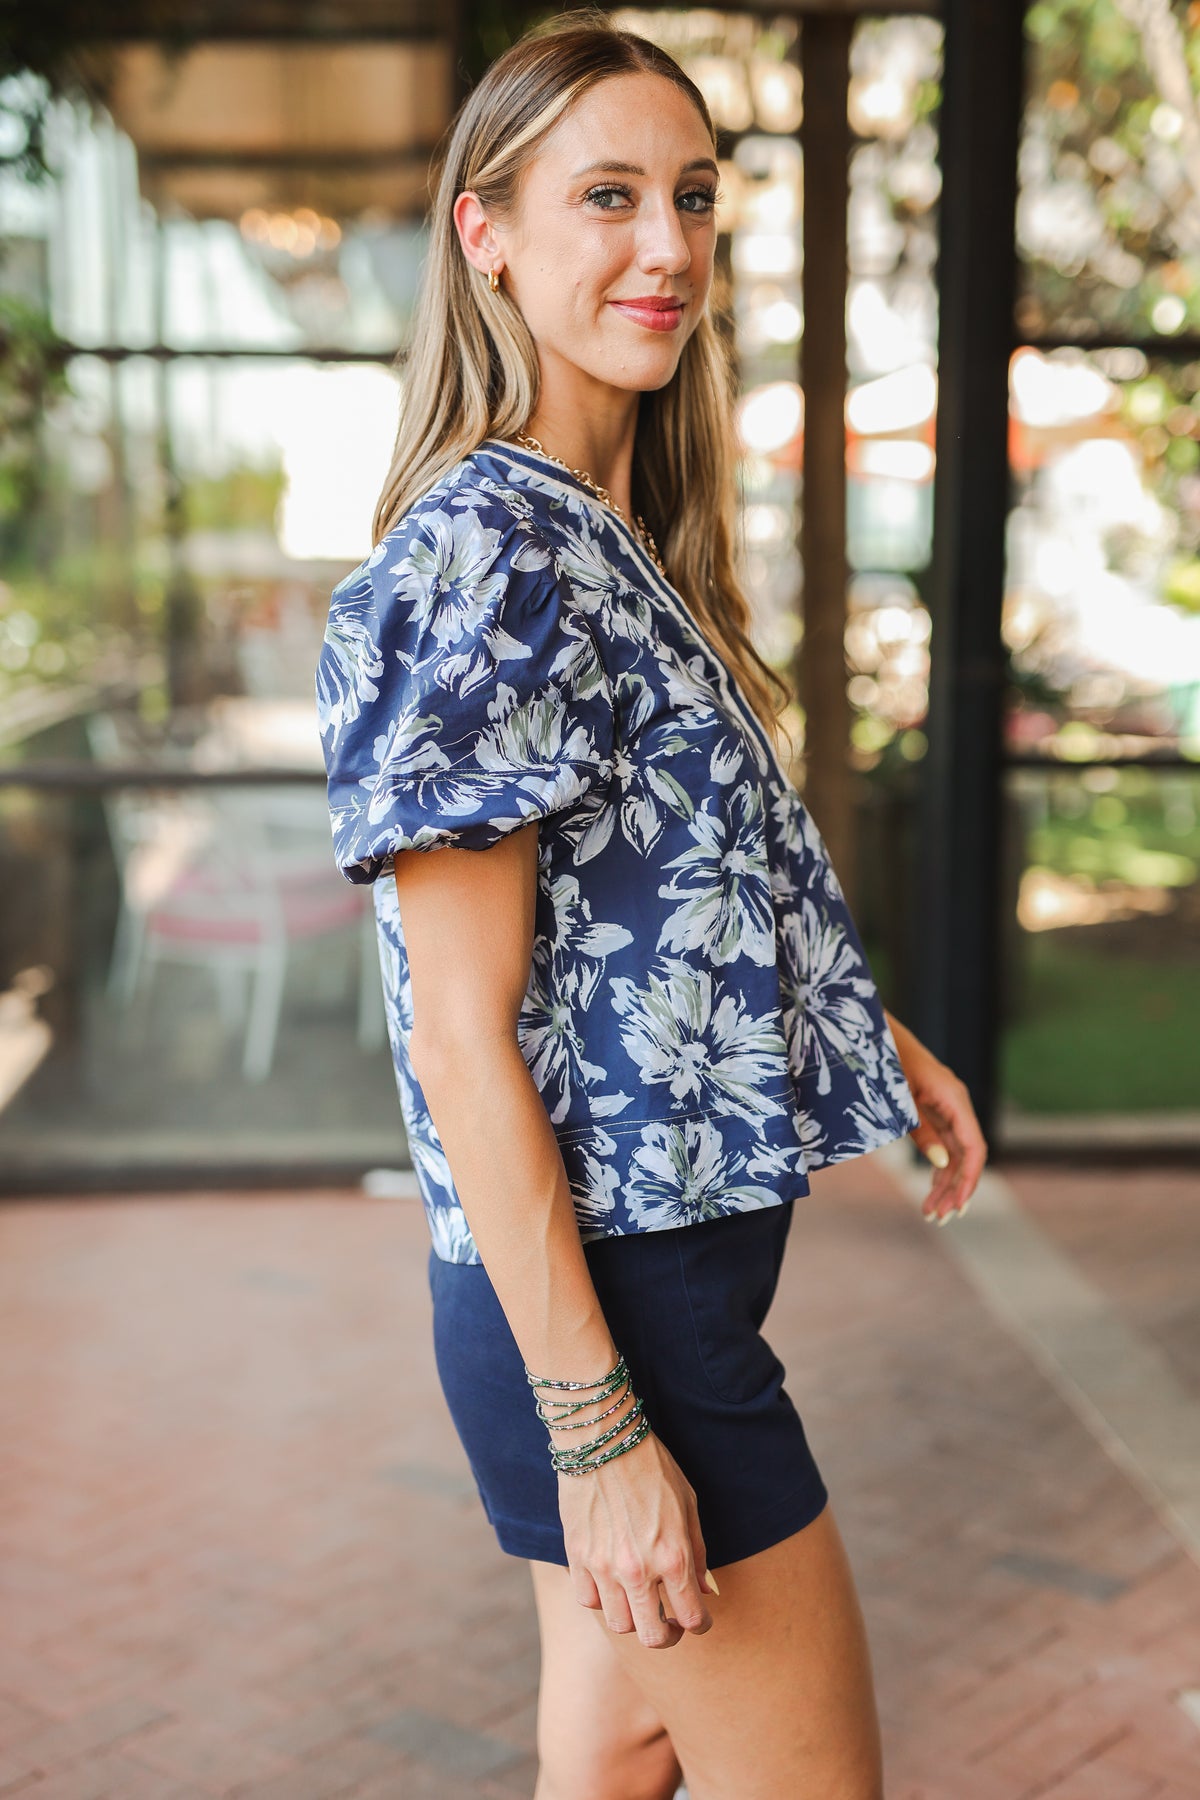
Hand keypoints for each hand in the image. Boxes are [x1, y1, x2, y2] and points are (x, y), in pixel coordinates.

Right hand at [558, 1427, 714, 1649]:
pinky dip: (602, 1598)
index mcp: (673, 1557)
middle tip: (669, 1623)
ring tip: (639, 1601)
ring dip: (633, 1618)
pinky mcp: (577, 1556)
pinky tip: (611, 1582)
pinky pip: (588, 1600)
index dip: (701, 1625)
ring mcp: (604, 1566)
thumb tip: (705, 1590)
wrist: (604, 1439)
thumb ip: (698, 1553)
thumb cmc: (652, 1467)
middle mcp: (638, 1570)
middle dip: (667, 1635)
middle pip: (653, 1637)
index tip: (699, 1619)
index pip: (693, 1618)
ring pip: (619, 1625)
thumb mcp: (689, 1505)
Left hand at [885, 1011, 987, 1222]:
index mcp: (954, 1097)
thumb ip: (921, 1129)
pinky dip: (937, 1167)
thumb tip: (940, 1162)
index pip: (974, 1147)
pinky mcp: (933, 1109)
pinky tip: (930, 1189)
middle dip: (955, 1189)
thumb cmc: (884, 1057)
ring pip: (955, 1153)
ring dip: (945, 1184)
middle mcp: (955, 1103)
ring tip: (932, 1212)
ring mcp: (945, 1106)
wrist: (870, 1029)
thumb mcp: (899, 1096)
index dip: (969, 1179)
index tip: (957, 1205)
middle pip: (966, 1155)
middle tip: (938, 1218)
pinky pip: (943, 1143)